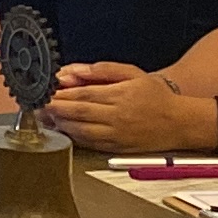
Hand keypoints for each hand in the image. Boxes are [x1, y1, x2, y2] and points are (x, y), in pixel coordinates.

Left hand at [43, 64, 211, 154]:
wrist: (180, 123)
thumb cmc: (157, 96)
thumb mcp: (133, 73)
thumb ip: (103, 70)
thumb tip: (77, 70)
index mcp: (120, 95)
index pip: (83, 95)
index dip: (61, 94)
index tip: (45, 91)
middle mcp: (117, 116)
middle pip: (78, 113)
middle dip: (55, 109)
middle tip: (37, 105)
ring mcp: (117, 134)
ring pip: (82, 131)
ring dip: (61, 125)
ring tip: (45, 118)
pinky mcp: (118, 147)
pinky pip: (91, 143)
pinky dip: (74, 138)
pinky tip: (64, 131)